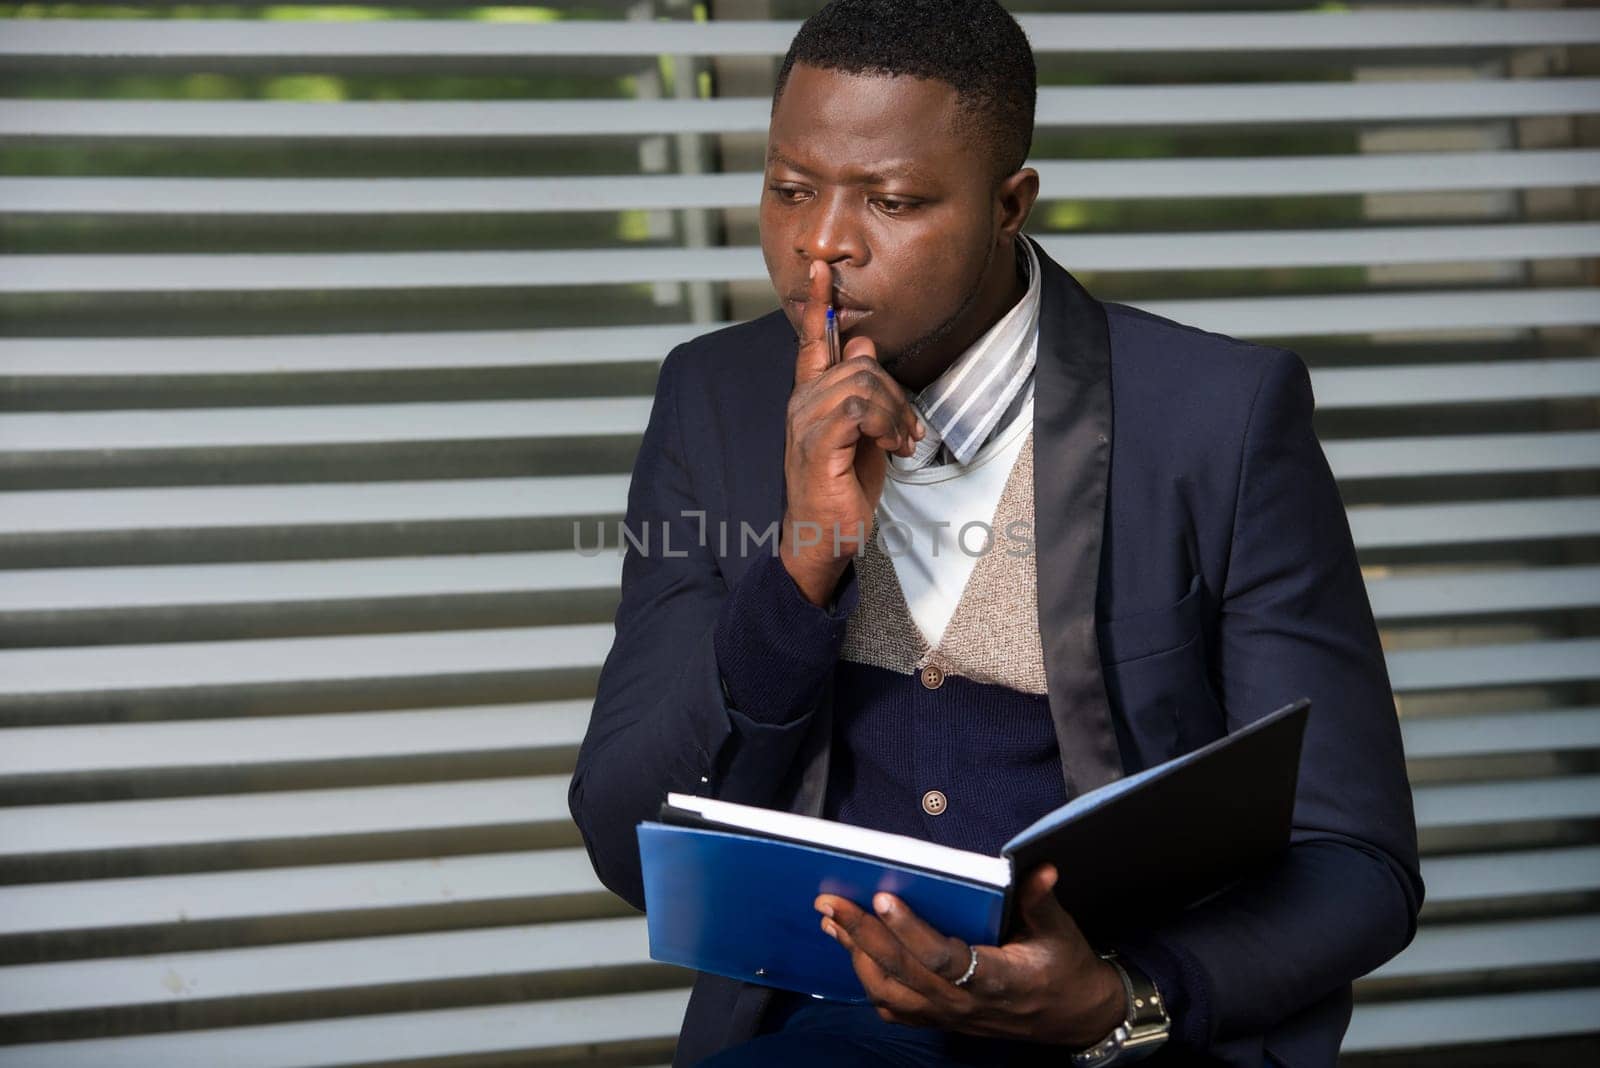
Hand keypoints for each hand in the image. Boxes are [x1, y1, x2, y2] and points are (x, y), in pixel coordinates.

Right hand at [780, 259, 923, 606]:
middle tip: (908, 430)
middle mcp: (803, 402)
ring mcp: (806, 421)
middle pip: (860, 362)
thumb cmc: (841, 489)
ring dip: (896, 413)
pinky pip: (861, 409)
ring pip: (864, 382)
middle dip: (896, 393)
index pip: (814, 339)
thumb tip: (867, 343)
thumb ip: (863, 389)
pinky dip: (888, 426)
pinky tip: (894, 448)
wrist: (823, 536)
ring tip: (902, 442)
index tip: (822, 266)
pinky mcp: (817, 443)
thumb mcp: (862, 432)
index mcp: (812, 395)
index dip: (819, 302)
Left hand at [815, 864, 1127, 1047]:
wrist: (1075, 1018)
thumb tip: (1040, 869)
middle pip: (902, 972)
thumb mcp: (1061, 933)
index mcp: (996, 980)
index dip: (910, 930)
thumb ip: (1041, 901)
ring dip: (858, 957)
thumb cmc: (1065, 968)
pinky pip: (895, 1009)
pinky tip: (854, 953)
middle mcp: (965, 1003)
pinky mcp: (942, 1021)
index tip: (882, 897)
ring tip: (833, 923)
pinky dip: (869, 981)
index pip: (942, 958)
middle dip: (862, 935)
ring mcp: (950, 1016)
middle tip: (830, 903)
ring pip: (890, 993)